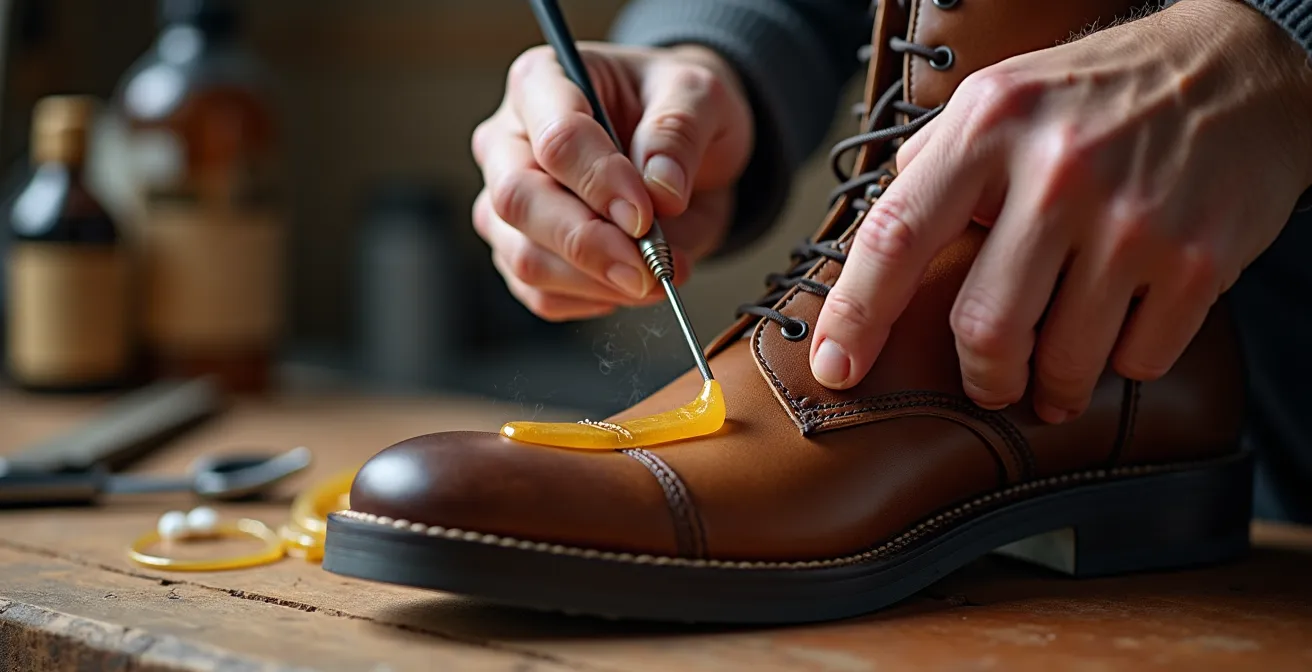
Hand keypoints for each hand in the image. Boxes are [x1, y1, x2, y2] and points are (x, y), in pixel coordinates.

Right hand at [471, 43, 753, 320]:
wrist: (683, 150)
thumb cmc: (676, 109)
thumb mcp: (697, 95)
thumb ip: (679, 132)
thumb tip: (660, 190)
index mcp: (542, 83)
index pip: (554, 139)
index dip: (599, 181)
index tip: (647, 213)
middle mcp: (508, 142)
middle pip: (519, 201)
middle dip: (588, 242)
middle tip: (649, 266)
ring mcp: (509, 203)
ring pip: (524, 257)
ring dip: (595, 281)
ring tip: (657, 276)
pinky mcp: (523, 252)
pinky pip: (542, 295)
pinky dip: (592, 300)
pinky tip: (632, 285)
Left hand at [810, 0, 1311, 422]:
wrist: (1243, 68)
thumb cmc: (1103, 92)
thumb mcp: (1003, 96)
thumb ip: (935, 164)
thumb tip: (875, 241)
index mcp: (990, 124)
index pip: (895, 236)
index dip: (855, 315)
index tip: (835, 368)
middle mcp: (1057, 170)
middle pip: (982, 325)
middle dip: (981, 375)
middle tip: (989, 380)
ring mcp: (1131, 219)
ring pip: (1063, 361)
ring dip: (1052, 385)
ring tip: (1055, 373)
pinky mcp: (1197, 260)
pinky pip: (1137, 360)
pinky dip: (1121, 363)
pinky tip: (1122, 327)